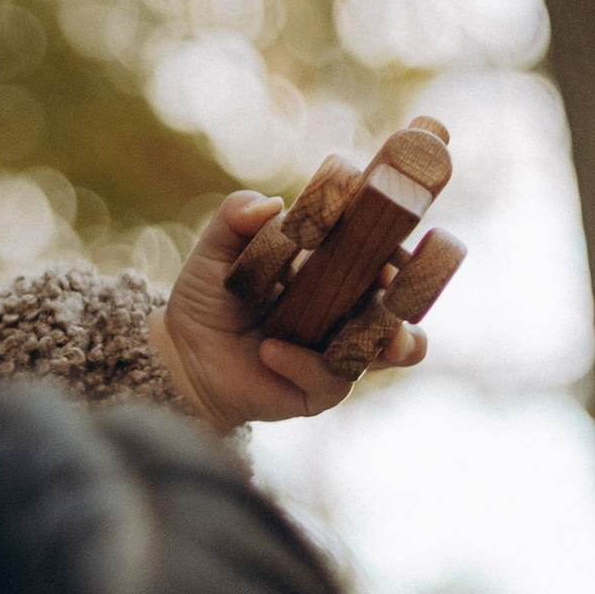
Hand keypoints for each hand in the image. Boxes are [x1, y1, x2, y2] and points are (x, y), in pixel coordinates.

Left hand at [155, 189, 426, 427]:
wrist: (184, 354)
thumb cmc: (210, 295)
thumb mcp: (217, 249)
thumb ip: (236, 216)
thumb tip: (272, 205)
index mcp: (336, 267)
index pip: (380, 248)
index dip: (393, 238)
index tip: (390, 225)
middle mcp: (351, 308)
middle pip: (402, 298)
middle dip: (410, 290)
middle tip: (393, 279)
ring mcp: (342, 349)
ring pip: (393, 347)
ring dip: (397, 338)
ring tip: (391, 337)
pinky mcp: (322, 388)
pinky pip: (331, 377)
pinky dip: (304, 363)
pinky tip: (269, 351)